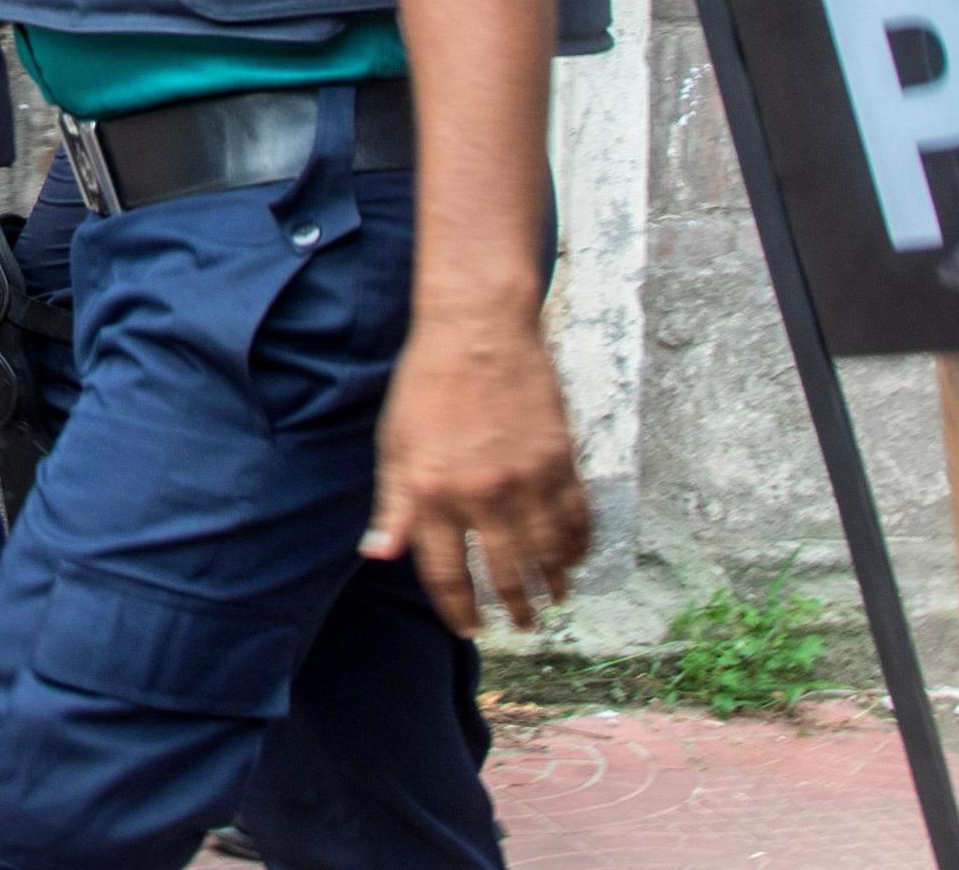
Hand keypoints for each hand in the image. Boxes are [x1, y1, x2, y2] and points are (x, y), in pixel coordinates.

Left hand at [364, 320, 593, 634]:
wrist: (477, 328)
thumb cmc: (427, 385)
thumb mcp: (395, 445)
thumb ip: (393, 506)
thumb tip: (380, 555)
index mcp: (433, 494)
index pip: (446, 575)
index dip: (458, 610)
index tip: (469, 629)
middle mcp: (481, 495)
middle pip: (503, 574)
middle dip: (512, 608)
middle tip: (520, 624)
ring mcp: (526, 480)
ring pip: (547, 554)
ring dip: (551, 585)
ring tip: (551, 599)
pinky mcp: (560, 460)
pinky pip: (576, 518)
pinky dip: (578, 546)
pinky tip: (574, 559)